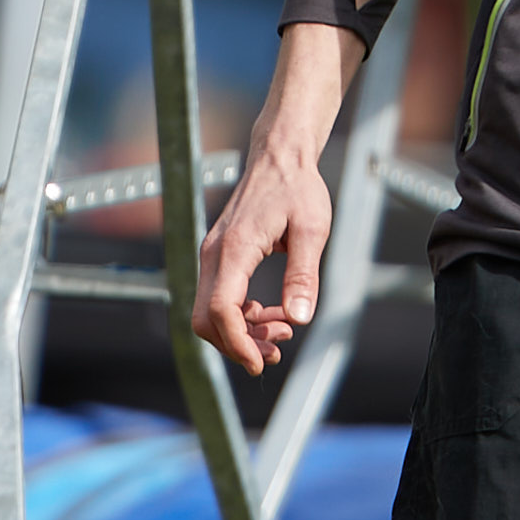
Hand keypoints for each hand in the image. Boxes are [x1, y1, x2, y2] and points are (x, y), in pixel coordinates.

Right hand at [194, 22, 362, 374]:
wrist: (281, 156)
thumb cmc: (298, 188)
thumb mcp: (312, 231)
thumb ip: (304, 276)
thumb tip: (299, 319)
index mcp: (235, 249)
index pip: (220, 310)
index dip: (237, 344)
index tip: (262, 363)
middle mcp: (215, 254)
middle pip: (207, 319)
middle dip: (239, 344)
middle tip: (276, 353)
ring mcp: (214, 255)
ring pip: (211, 312)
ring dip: (243, 332)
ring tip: (282, 334)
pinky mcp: (220, 256)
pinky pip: (219, 297)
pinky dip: (241, 315)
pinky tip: (272, 315)